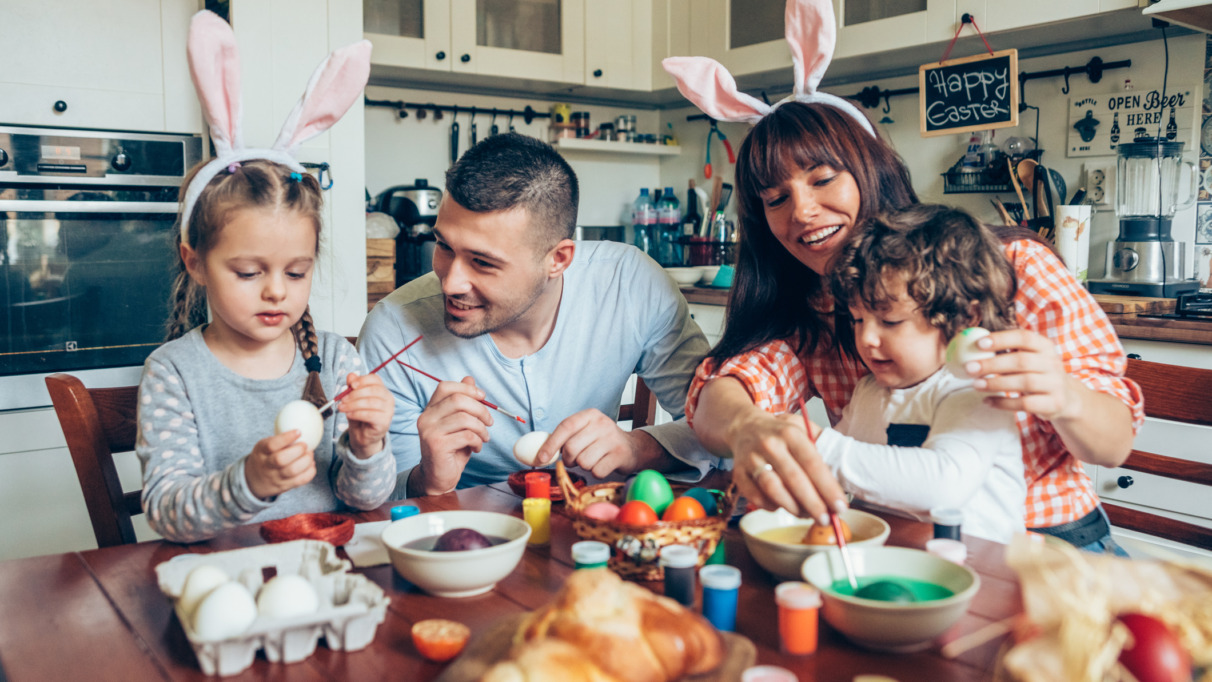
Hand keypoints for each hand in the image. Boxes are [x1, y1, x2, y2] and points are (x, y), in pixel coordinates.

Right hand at [245, 430, 316, 499]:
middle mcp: (267, 465)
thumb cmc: (264, 457)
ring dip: (306, 461)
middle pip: (281, 460)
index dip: (286, 438)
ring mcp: (275, 477)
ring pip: (292, 471)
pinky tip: (311, 464)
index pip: (271, 445)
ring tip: (309, 454)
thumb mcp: (264, 445)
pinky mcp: (285, 486)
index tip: (298, 431)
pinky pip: (300, 481)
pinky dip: (310, 471)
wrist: (254, 480)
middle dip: (297, 450)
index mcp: (261, 451)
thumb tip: (303, 423)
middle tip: (305, 445)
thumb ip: (279, 438)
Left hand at [338, 372, 394, 457]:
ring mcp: (388, 411)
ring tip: (342, 408)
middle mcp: (388, 399)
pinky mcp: (385, 422)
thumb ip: (352, 388)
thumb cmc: (359, 416)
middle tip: (342, 400)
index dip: (363, 380)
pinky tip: (349, 415)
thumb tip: (351, 375)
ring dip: (353, 404)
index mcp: (382, 390)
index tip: (351, 385)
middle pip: (374, 390)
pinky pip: (370, 414)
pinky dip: (357, 413)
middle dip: (355, 394)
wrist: (362, 436)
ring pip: (371, 402)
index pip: (375, 379)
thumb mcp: (353, 400)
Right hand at [415, 377, 491, 494]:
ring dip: (481, 428)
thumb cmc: (451, 448)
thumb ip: (462, 402)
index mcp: (430, 409)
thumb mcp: (459, 423)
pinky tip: (476, 448)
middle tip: (489, 422)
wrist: (438, 476)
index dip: (467, 388)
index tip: (483, 398)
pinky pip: (466, 435)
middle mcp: (426, 418)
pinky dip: (478, 441)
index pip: (446, 387)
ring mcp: (429, 431)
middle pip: (458, 400)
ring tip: (484, 437)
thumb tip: (469, 378)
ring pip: (465, 418)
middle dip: (480, 409)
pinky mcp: (437, 445)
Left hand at [535, 409, 657, 478]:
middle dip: (569, 459)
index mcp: (590, 415)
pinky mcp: (620, 455)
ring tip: (592, 460)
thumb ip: (565, 438)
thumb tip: (539, 453)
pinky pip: (597, 471)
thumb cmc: (601, 441)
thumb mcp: (585, 432)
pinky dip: (596, 472)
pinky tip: (603, 464)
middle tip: (575, 460)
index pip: (565, 427)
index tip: (540, 458)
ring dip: (584, 466)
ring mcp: (612, 439)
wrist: (632, 448)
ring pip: (583, 462)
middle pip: (571, 448)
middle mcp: (602, 423)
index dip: (550, 444)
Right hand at [725, 409, 841, 524]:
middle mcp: (770, 444)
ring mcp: (751, 459)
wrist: (744, 427)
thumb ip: (822, 450)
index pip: (813, 462)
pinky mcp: (738, 473)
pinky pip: (755, 497)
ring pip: (773, 489)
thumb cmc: (780, 434)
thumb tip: (841, 483)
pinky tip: (782, 506)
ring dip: (792, 507)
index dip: (828, 487)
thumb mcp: (803, 430)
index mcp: (790, 433)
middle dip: (813, 503)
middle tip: (825, 520)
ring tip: (806, 515)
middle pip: (794, 478)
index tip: (840, 506)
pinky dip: (771, 506)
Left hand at [964, 329, 1075, 420]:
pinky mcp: (1053, 403)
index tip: (979, 344)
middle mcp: (1053, 363)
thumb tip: (971, 347)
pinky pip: (1026, 404)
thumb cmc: (1037, 373)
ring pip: (1024, 382)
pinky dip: (1004, 403)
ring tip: (975, 384)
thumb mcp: (1030, 358)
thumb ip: (1008, 352)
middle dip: (992, 364)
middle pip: (1021, 361)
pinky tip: (988, 401)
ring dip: (996, 383)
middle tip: (969, 367)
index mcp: (1045, 346)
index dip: (1001, 339)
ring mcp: (1055, 384)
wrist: (1065, 398)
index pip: (1024, 337)